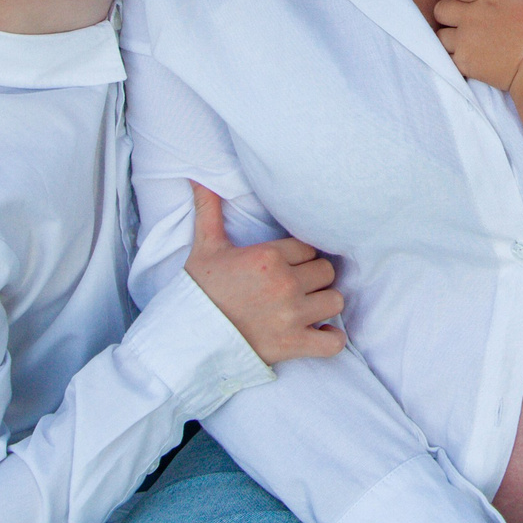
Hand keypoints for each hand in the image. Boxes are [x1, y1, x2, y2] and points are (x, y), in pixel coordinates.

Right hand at [182, 183, 346, 365]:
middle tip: (296, 286)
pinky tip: (320, 332)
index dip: (300, 257)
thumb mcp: (205, 247)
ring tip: (307, 307)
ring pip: (334, 300)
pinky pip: (333, 342)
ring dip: (323, 304)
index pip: (309, 247)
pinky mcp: (293, 344)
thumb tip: (198, 178)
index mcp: (268, 256)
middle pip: (325, 271)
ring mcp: (292, 315)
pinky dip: (331, 338)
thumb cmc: (199, 291)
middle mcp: (285, 283)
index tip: (288, 265)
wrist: (188, 338)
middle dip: (313, 278)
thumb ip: (209, 210)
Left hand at [434, 0, 522, 93]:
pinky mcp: (463, 62)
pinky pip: (444, 56)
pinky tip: (466, 55)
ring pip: (439, 34)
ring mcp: (464, 41)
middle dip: (451, 11)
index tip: (474, 0)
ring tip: (465, 40)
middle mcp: (470, 17)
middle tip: (465, 20)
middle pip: (441, 8)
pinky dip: (452, 56)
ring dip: (450, 36)